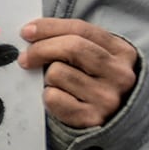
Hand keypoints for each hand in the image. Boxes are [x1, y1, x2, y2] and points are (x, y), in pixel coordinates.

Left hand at [18, 18, 139, 131]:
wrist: (117, 123)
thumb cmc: (98, 83)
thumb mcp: (99, 57)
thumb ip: (75, 41)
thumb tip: (32, 33)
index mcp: (123, 52)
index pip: (81, 29)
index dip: (49, 27)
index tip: (27, 32)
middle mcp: (119, 75)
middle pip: (71, 47)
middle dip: (41, 49)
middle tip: (25, 57)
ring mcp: (107, 98)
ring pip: (58, 72)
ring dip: (48, 77)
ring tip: (57, 85)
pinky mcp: (91, 119)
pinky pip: (53, 97)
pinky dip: (48, 96)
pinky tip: (59, 99)